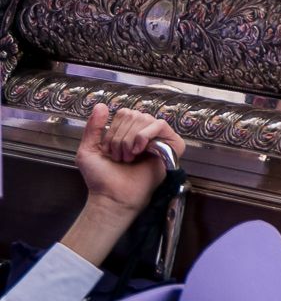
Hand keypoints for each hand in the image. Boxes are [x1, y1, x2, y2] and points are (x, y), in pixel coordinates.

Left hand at [63, 104, 182, 267]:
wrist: (113, 196)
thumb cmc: (101, 178)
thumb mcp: (88, 150)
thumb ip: (93, 127)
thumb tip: (100, 105)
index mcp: (127, 133)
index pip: (124, 113)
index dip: (112, 130)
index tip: (110, 150)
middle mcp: (144, 133)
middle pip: (133, 115)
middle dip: (120, 137)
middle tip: (120, 157)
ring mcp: (158, 139)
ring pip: (144, 119)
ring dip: (130, 140)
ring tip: (130, 157)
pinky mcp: (171, 145)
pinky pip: (159, 125)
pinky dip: (145, 136)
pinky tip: (140, 150)